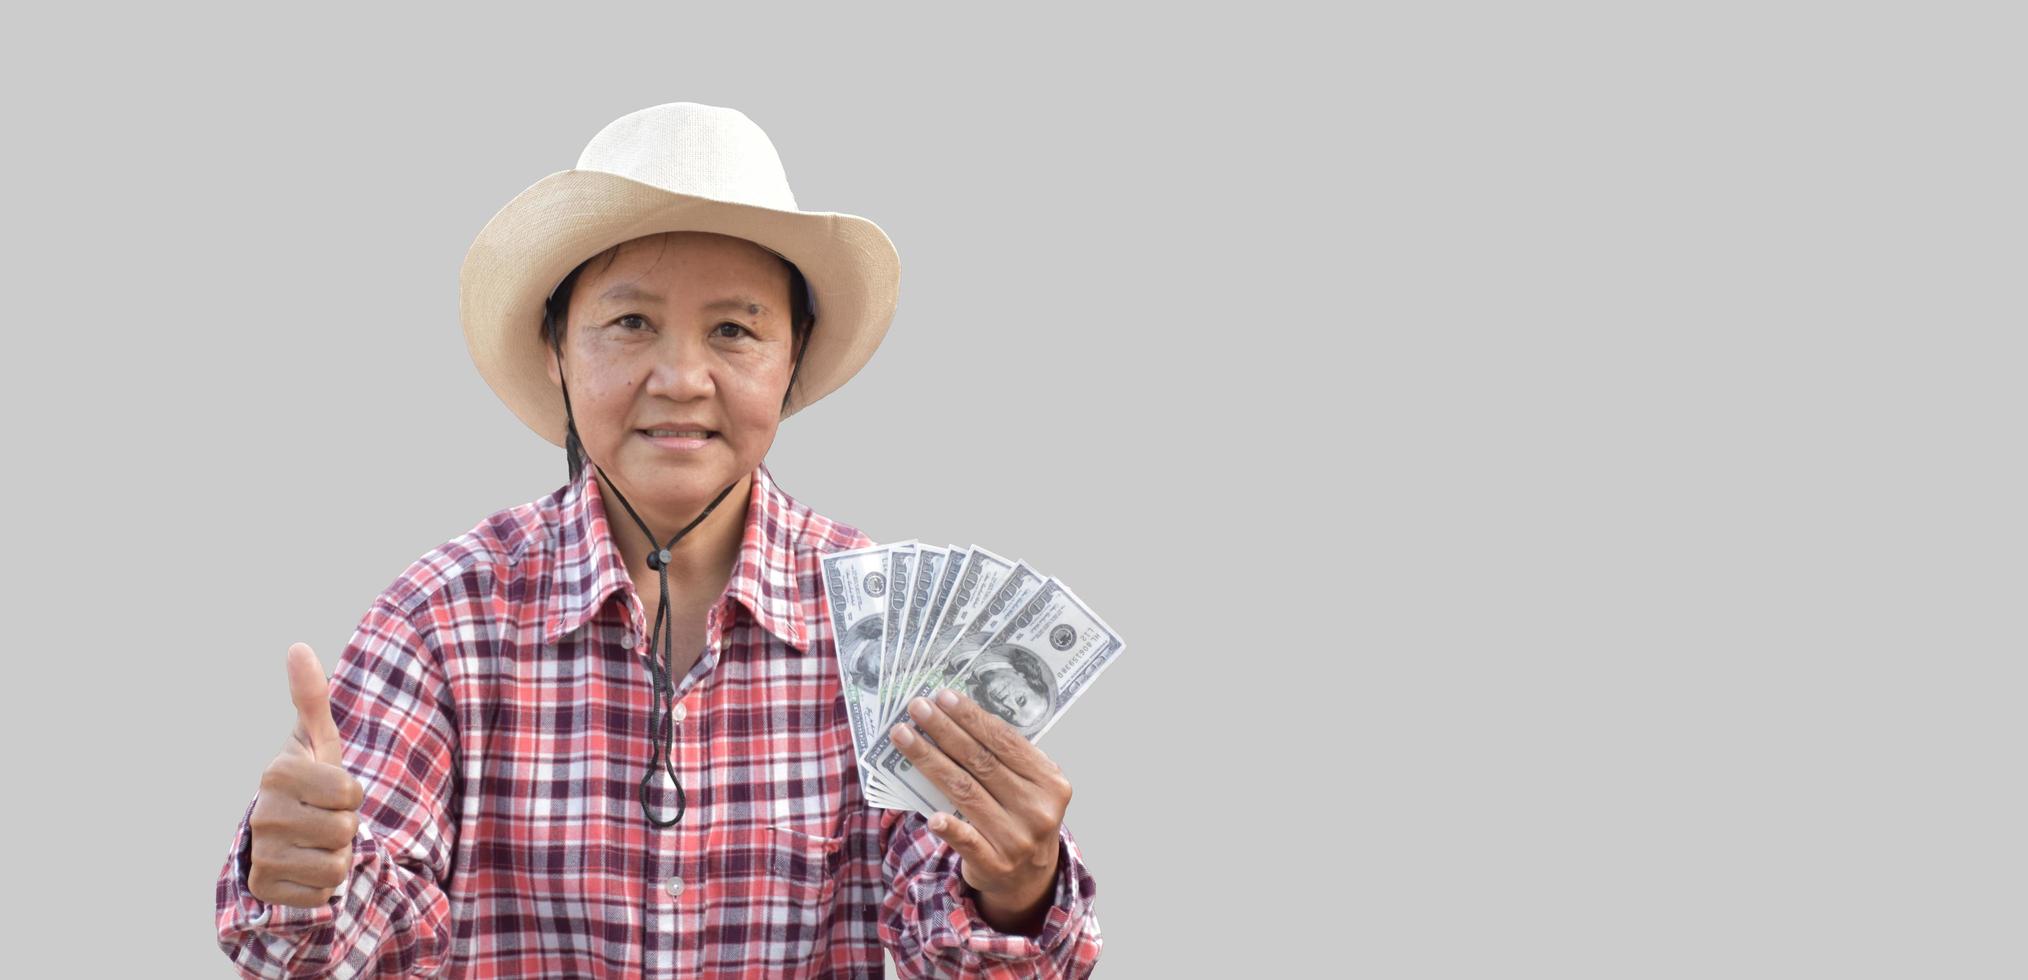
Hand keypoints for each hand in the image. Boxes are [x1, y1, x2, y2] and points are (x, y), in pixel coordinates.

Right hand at [246, 643, 364, 908]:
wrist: (282, 833)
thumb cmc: (310, 780)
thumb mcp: (317, 740)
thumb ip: (312, 697)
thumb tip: (298, 647)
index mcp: (277, 773)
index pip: (350, 793)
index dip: (352, 794)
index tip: (332, 790)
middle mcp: (262, 814)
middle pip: (345, 830)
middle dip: (346, 827)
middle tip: (325, 818)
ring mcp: (261, 854)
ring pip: (336, 866)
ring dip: (338, 856)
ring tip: (318, 841)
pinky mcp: (265, 889)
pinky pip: (322, 894)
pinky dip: (323, 886)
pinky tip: (306, 867)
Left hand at [887, 689, 1071, 931]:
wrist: (1029, 878)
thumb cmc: (1021, 817)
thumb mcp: (1030, 787)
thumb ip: (1006, 760)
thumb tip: (956, 717)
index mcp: (1050, 782)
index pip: (1005, 742)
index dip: (972, 718)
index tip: (943, 697)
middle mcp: (1038, 810)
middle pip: (981, 762)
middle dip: (944, 730)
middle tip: (917, 708)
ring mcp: (1018, 839)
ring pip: (965, 792)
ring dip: (929, 761)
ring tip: (903, 736)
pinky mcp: (995, 865)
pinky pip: (967, 842)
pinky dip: (950, 827)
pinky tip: (929, 816)